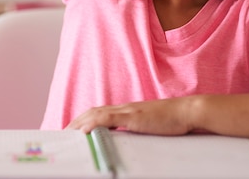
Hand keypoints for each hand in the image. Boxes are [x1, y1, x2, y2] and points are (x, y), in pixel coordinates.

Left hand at [67, 98, 194, 135]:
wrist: (187, 112)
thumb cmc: (171, 121)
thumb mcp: (148, 126)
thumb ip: (135, 130)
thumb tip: (122, 139)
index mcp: (125, 111)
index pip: (97, 114)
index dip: (82, 121)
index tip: (71, 131)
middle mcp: (123, 108)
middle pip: (92, 112)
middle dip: (75, 123)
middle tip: (61, 134)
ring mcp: (127, 111)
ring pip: (96, 114)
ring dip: (79, 123)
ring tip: (66, 133)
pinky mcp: (133, 116)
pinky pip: (109, 118)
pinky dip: (94, 123)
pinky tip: (84, 130)